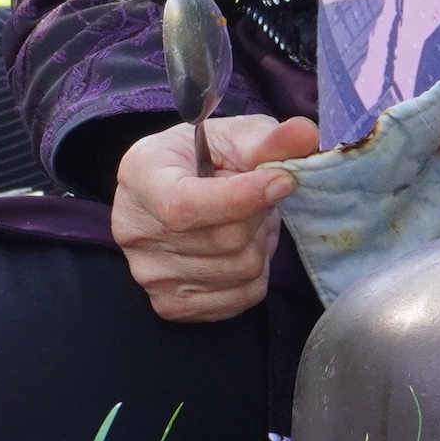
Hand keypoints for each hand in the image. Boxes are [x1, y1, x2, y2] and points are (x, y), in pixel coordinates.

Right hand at [112, 114, 316, 323]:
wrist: (176, 189)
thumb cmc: (204, 158)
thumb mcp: (234, 135)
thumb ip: (269, 138)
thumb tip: (305, 134)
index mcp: (140, 175)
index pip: (183, 205)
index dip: (240, 198)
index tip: (281, 181)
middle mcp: (134, 229)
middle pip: (225, 240)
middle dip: (260, 215)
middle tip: (260, 194)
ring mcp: (149, 275)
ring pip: (241, 270)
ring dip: (261, 243)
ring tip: (246, 220)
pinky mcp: (171, 306)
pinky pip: (242, 298)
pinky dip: (256, 274)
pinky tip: (239, 248)